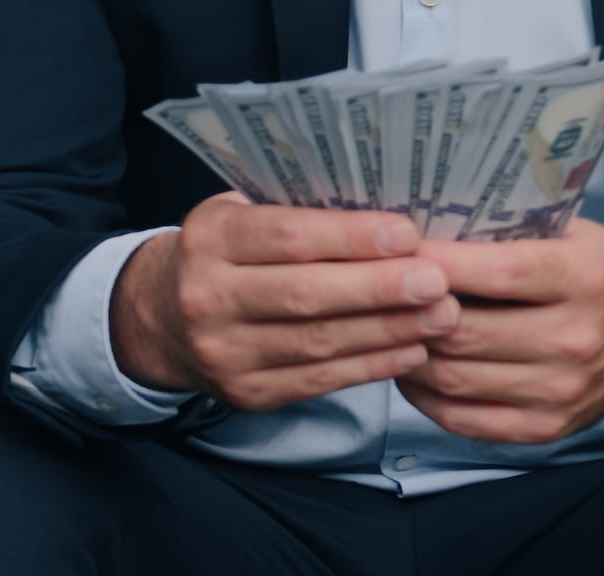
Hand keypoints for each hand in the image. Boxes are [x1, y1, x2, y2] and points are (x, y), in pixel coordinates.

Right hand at [110, 193, 459, 409]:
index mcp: (211, 238)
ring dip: (389, 331)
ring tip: (441, 316)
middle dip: (380, 289)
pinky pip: (318, 381)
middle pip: (307, 295)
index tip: (408, 234)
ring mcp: (224, 353)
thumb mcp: (245, 212)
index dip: (351, 237)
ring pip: (318, 344)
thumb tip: (393, 211)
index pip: (288, 237)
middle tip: (438, 281)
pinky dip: (372, 366)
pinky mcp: (246, 393)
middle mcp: (208, 298)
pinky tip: (414, 350)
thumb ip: (302, 209)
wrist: (162, 319)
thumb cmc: (229, 250)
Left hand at [397, 218, 603, 444]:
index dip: (439, 263)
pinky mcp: (544, 429)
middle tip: (381, 291)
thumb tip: (430, 225)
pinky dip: (425, 396)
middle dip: (412, 310)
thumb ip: (514, 231)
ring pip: (455, 378)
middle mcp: (575, 338)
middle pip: (467, 331)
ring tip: (390, 327)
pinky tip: (414, 367)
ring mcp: (560, 390)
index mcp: (584, 277)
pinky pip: (463, 419)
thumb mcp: (576, 234)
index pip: (498, 273)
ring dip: (410, 353)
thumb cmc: (603, 272)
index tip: (396, 248)